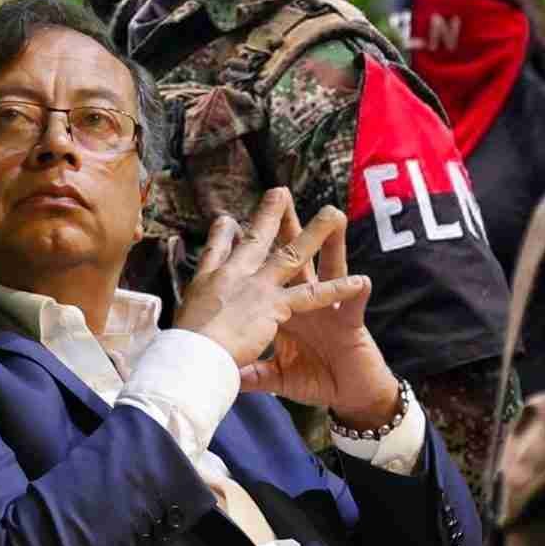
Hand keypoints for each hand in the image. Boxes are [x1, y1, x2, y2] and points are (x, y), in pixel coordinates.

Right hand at [173, 187, 366, 373]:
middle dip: (269, 215)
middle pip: (256, 240)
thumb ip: (198, 306)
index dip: (224, 233)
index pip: (218, 250)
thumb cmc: (185, 341)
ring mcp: (257, 287)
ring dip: (314, 233)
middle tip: (281, 192)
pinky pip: (313, 296)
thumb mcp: (185, 316)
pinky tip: (359, 281)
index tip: (228, 220)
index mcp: (211, 280)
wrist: (194, 353)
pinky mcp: (275, 306)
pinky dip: (337, 289)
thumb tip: (195, 297)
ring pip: (292, 255)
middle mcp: (235, 275)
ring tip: (334, 213)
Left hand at [234, 199, 398, 429]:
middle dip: (287, 231)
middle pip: (293, 261)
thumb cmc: (315, 380)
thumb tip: (226, 372)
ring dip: (333, 245)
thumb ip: (252, 371)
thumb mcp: (276, 376)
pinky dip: (356, 293)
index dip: (250, 253)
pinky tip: (362, 280)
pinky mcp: (350, 325)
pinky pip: (353, 306)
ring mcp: (329, 310)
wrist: (350, 396)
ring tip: (334, 219)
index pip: (264, 276)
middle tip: (279, 199)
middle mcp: (305, 303)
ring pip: (330, 270)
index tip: (232, 225)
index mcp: (283, 310)